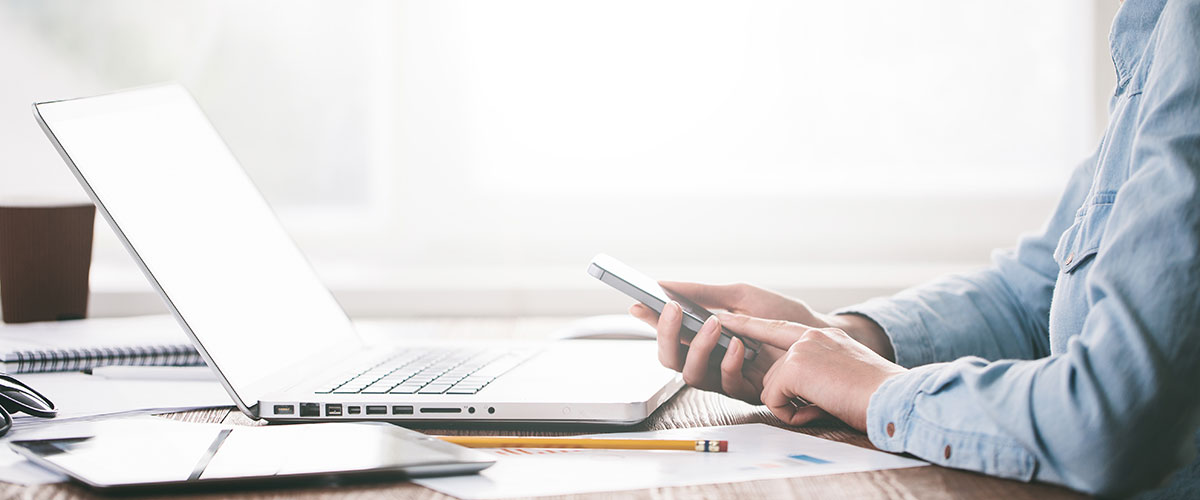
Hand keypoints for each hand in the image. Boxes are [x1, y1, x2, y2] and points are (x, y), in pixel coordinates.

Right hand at [628, 282, 837, 403]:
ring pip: (691, 375)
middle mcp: (710, 359)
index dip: (650, 323)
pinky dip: (728, 363)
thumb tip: (664, 283)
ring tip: (712, 323)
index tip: (638, 305)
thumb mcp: (740, 295)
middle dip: (666, 335)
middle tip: (671, 309)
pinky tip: (737, 346)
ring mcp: (726, 377)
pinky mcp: (748, 392)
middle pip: (670, 359)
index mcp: (704, 336)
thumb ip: (703, 293)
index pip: (669, 333)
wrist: (819, 332)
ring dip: (698, 348)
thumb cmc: (781, 314)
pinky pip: (726, 384)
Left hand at [719, 313, 906, 430]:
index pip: (778, 328)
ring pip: (771, 389)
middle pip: (773, 373)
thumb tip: (796, 388)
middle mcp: (810, 337)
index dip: (750, 325)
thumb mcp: (846, 373)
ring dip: (793, 407)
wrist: (894, 398)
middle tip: (824, 403)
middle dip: (789, 397)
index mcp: (824, 336)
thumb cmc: (878, 396)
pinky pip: (772, 401)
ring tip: (827, 405)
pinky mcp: (794, 367)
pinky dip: (792, 415)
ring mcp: (800, 349)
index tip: (726, 318)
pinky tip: (818, 409)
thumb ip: (818, 370)